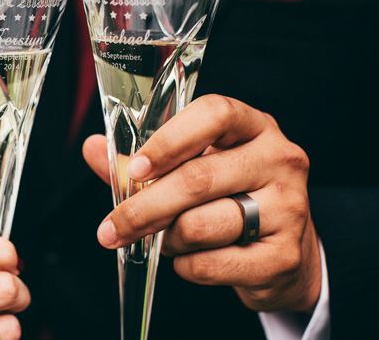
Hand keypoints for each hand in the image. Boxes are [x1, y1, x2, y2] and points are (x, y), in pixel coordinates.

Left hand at [83, 95, 320, 312]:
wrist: (285, 251)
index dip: (169, 140)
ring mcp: (289, 208)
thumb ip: (143, 161)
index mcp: (254, 126)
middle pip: (197, 179)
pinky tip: (191, 258)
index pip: (214, 114)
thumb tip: (92, 148)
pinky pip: (210, 264)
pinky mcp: (285, 255)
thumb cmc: (231, 197)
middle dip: (144, 207)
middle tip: (111, 228)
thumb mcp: (195, 167)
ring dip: (167, 238)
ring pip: (200, 225)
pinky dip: (186, 266)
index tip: (136, 166)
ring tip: (167, 238)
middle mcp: (279, 160)